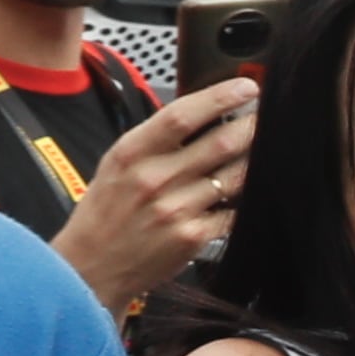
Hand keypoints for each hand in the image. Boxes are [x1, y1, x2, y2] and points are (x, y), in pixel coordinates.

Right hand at [51, 79, 260, 307]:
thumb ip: (154, 141)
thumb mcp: (117, 165)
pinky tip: (245, 194)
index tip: (246, 87)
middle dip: (251, 127)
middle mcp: (156, 179)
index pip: (183, 114)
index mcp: (132, 153)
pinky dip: (243, 201)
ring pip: (234, 176)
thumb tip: (199, 115)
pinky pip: (232, 212)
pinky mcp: (193, 237)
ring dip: (252, 162)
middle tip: (263, 118)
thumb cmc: (104, 214)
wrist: (90, 268)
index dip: (220, 97)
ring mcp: (177, 209)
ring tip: (260, 153)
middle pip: (220, 143)